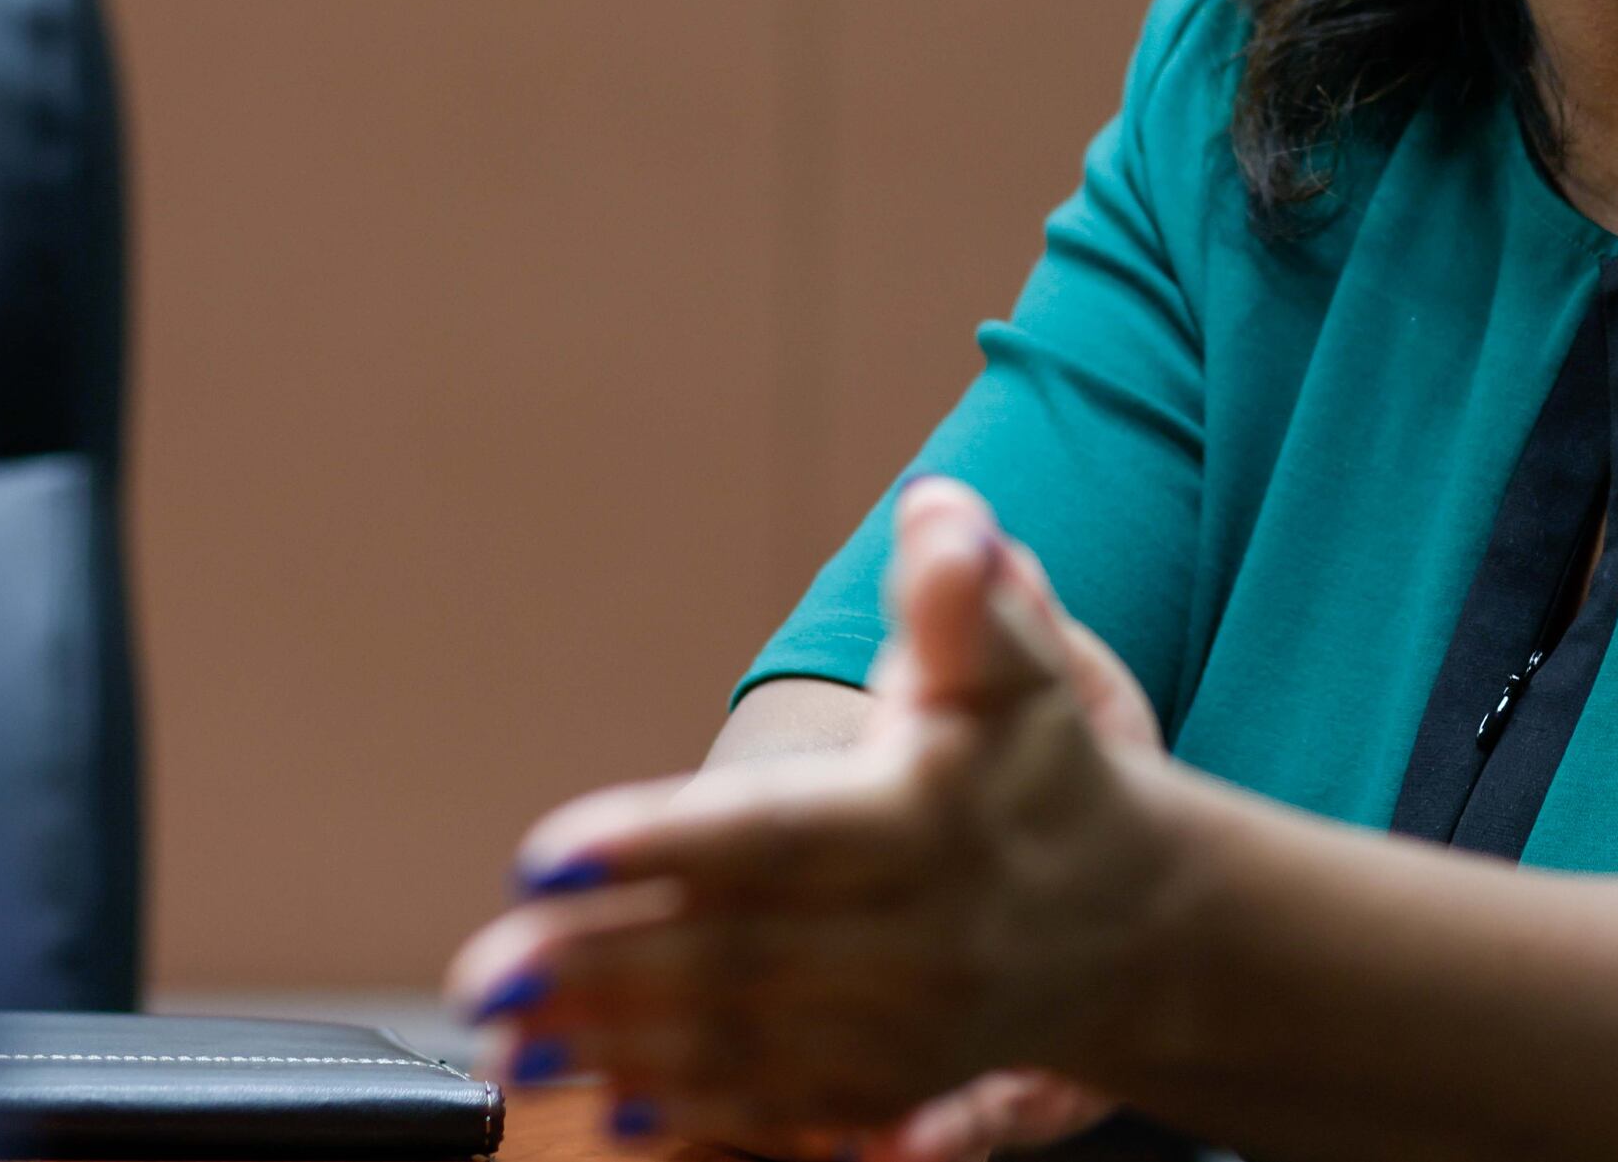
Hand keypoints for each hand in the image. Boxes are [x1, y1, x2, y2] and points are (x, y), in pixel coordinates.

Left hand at [449, 480, 1178, 1160]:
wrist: (1134, 918)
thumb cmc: (1042, 765)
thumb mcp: (1020, 662)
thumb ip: (965, 595)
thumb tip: (943, 515)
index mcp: (926, 820)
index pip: (773, 833)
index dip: (657, 844)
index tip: (545, 852)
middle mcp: (917, 935)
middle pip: (738, 953)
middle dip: (600, 966)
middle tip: (483, 974)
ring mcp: (904, 1025)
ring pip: (744, 1041)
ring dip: (618, 1045)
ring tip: (507, 1038)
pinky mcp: (890, 1083)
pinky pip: (779, 1106)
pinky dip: (691, 1110)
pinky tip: (603, 1105)